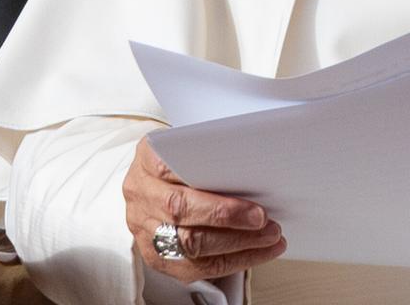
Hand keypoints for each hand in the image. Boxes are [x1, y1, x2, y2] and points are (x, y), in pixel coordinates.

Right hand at [122, 136, 285, 282]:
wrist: (150, 182)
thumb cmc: (178, 159)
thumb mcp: (188, 141)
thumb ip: (211, 151)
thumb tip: (254, 167)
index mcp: (148, 158)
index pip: (174, 173)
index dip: (212, 192)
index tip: (252, 205)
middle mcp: (141, 194)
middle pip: (181, 212)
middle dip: (229, 220)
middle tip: (265, 222)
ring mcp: (144, 227)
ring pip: (188, 245)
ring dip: (236, 245)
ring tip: (268, 238)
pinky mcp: (154, 255)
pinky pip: (192, 268)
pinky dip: (230, 262)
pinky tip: (254, 253)